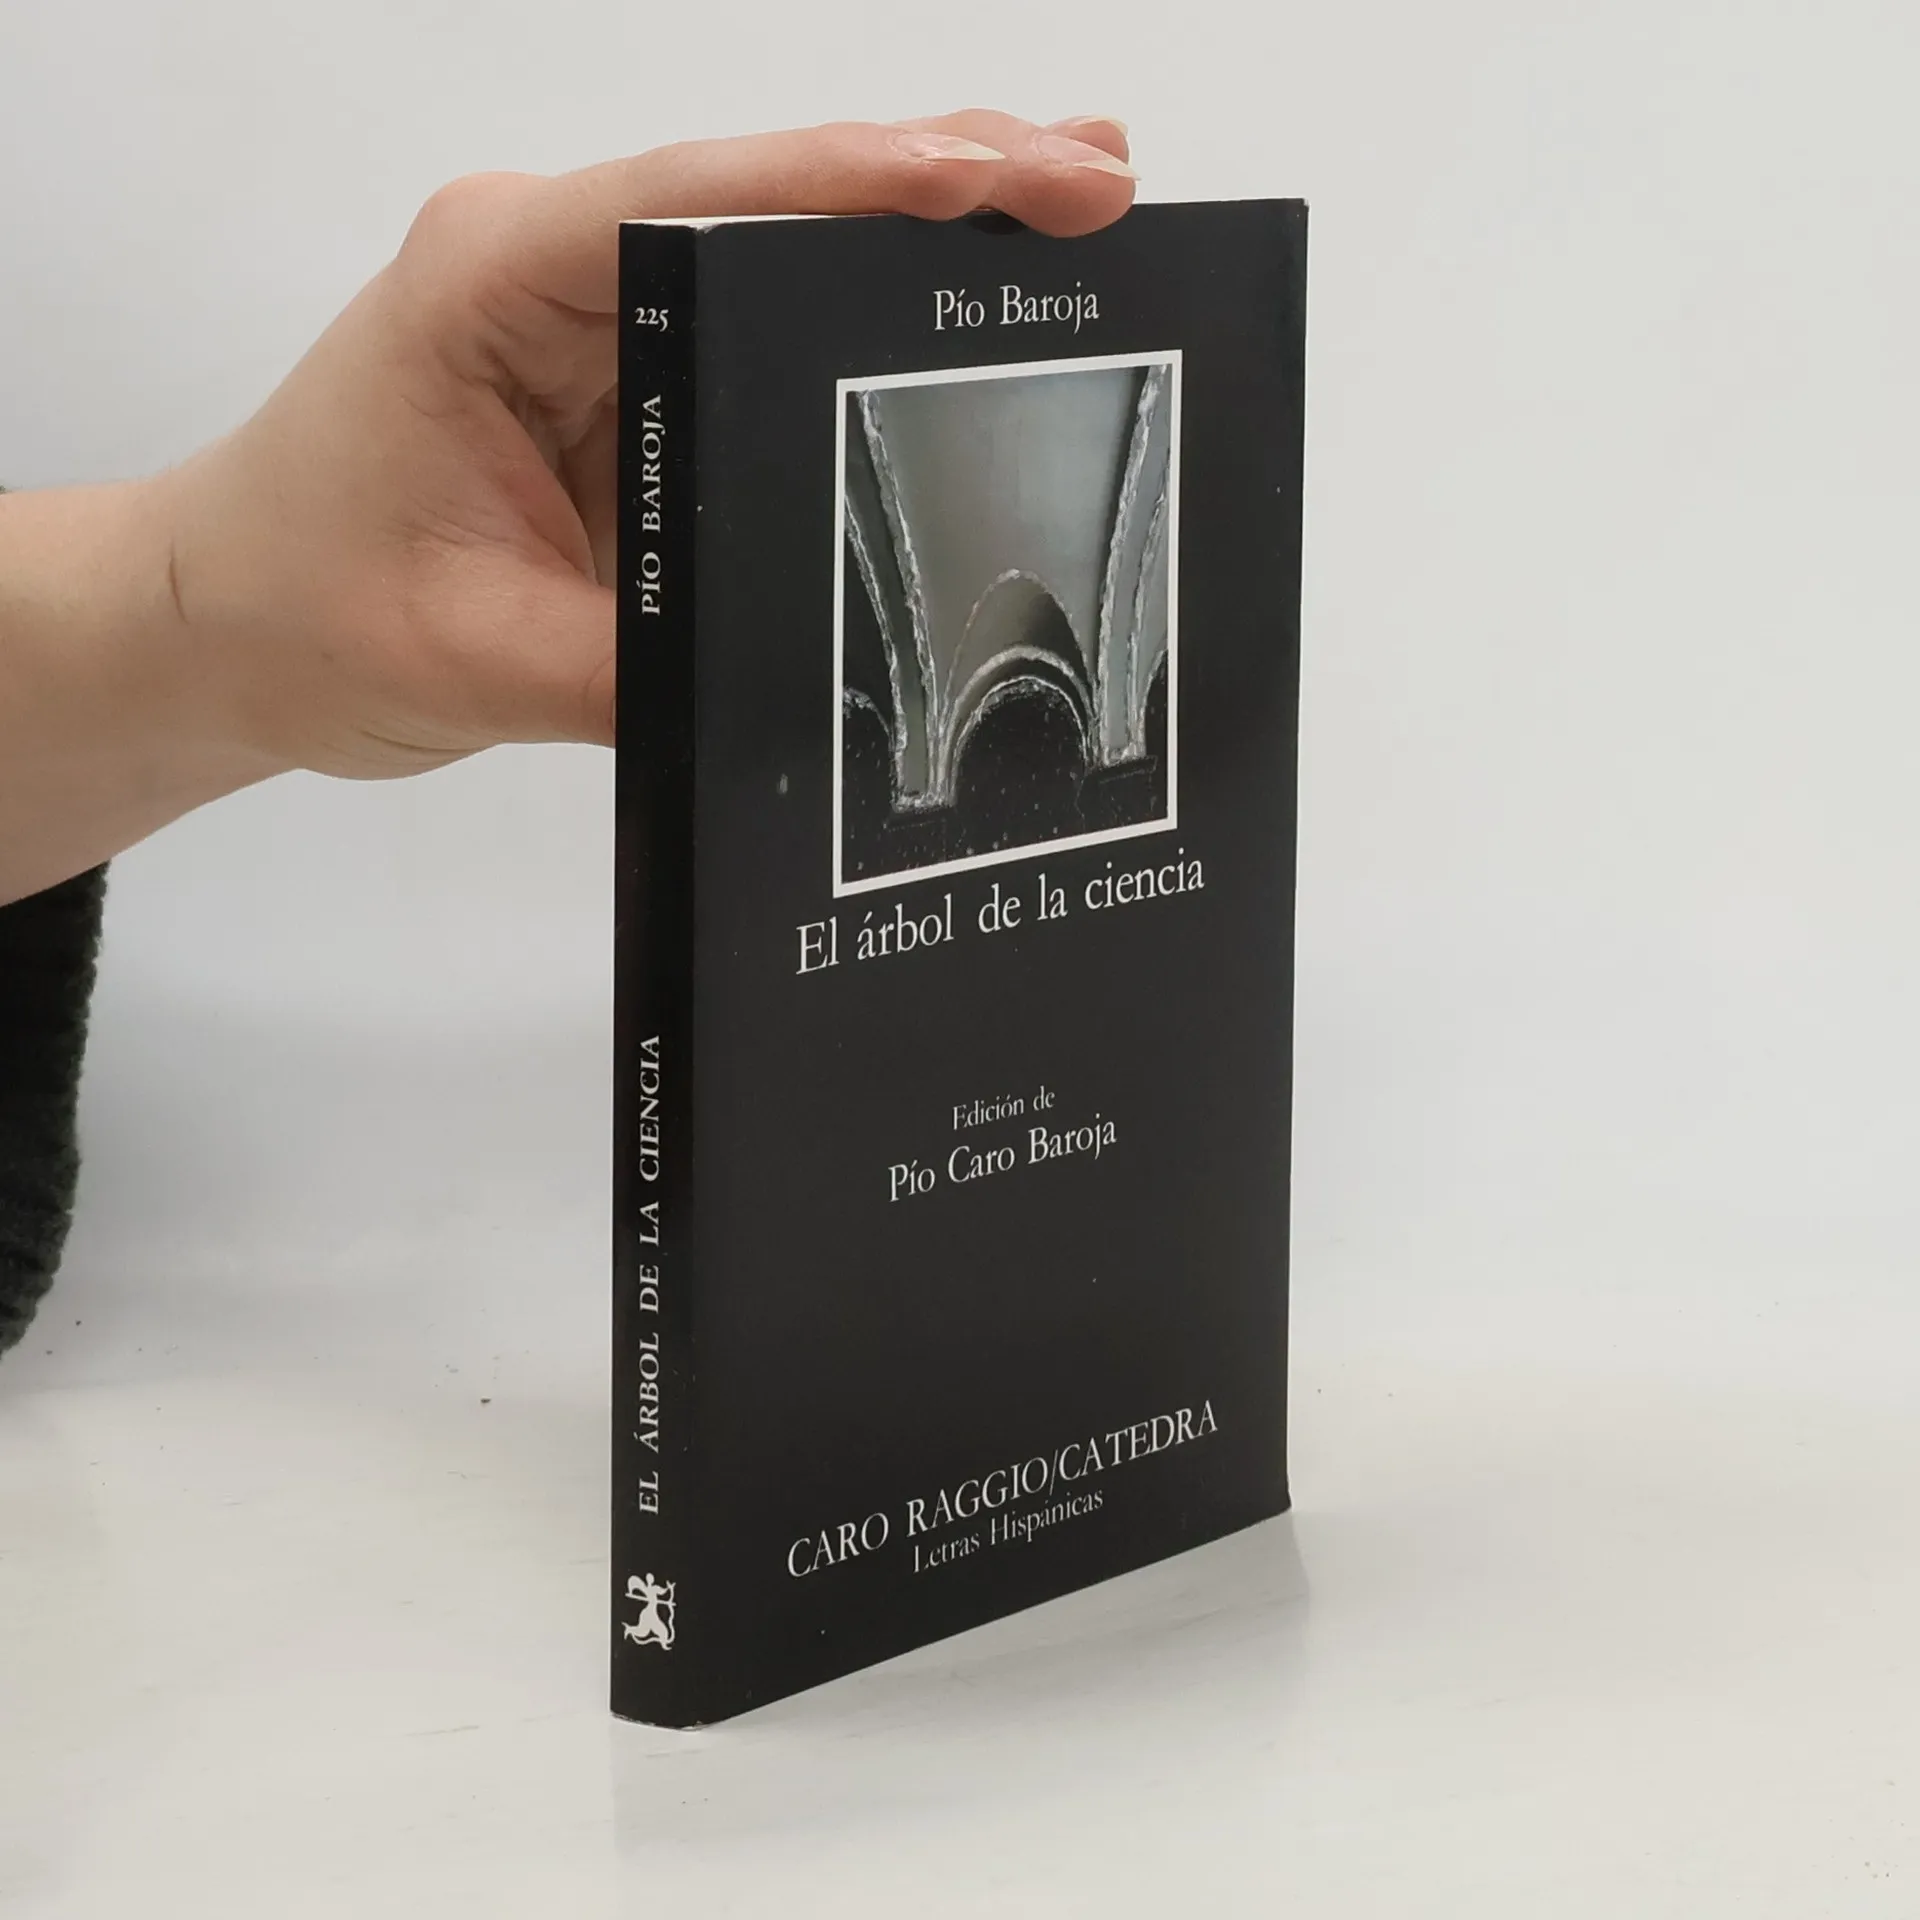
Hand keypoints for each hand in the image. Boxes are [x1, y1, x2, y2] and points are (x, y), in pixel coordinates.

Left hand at [0, 111, 1133, 901]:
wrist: (229, 627)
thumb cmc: (306, 612)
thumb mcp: (480, 655)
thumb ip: (643, 659)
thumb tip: (810, 673)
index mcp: (497, 280)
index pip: (702, 201)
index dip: (864, 184)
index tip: (1005, 180)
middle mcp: (553, 266)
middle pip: (766, 190)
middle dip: (939, 175)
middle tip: (1098, 181)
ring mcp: (590, 315)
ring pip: (775, 243)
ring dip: (920, 228)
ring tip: (1072, 210)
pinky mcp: (617, 375)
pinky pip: (757, 328)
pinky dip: (864, 310)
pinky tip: (961, 306)